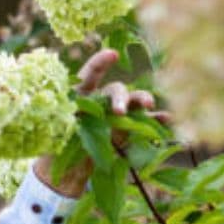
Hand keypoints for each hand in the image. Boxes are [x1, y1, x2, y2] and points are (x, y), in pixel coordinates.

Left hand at [35, 49, 169, 197]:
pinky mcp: (128, 130)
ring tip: (148, 105)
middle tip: (119, 111)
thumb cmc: (56, 143)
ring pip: (134, 100)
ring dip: (142, 99)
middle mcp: (102, 99)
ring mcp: (117, 113)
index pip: (90, 74)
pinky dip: (156, 119)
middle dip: (121, 97)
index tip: (112, 54)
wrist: (65, 169)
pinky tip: (167, 118)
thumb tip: (75, 116)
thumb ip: (67, 121)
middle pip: (116, 90)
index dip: (100, 62)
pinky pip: (145, 122)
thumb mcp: (56, 129)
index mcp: (80, 94)